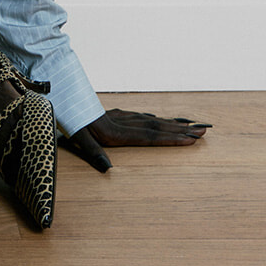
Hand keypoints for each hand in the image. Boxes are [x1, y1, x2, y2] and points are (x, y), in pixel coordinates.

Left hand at [62, 108, 211, 172]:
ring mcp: (120, 117)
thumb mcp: (78, 138)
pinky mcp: (115, 115)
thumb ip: (92, 153)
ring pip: (152, 120)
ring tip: (192, 125)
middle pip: (158, 126)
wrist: (60, 95)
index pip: (151, 136)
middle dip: (182, 130)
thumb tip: (108, 169)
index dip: (172, 138)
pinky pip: (142, 117)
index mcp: (117, 131)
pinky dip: (156, 120)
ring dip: (173, 123)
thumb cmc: (69, 120)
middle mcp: (123, 122)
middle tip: (205, 131)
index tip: (192, 139)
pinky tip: (160, 121)